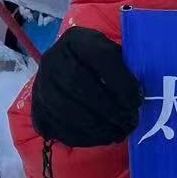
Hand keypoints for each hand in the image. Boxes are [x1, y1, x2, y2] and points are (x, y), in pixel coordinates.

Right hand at [31, 27, 143, 146]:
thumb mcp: (114, 55)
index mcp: (75, 39)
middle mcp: (52, 59)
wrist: (68, 71)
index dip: (121, 82)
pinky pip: (57, 127)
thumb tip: (140, 94)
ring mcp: (40, 85)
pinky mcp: (36, 109)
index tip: (137, 101)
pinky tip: (103, 138)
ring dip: (97, 126)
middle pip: (78, 85)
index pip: (99, 57)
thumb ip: (126, 68)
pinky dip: (83, 137)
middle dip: (108, 108)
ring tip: (120, 133)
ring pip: (65, 109)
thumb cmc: (101, 64)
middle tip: (129, 122)